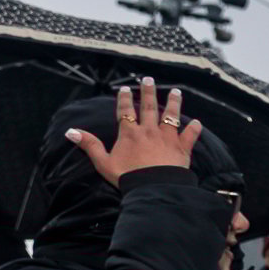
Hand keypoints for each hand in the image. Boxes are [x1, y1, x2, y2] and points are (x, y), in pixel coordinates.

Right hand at [65, 79, 204, 185]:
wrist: (154, 189)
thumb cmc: (128, 177)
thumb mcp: (103, 162)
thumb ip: (90, 145)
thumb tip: (70, 132)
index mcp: (130, 133)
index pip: (126, 111)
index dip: (125, 99)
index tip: (125, 89)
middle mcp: (149, 131)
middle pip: (149, 107)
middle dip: (148, 92)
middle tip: (148, 79)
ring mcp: (167, 138)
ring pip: (171, 116)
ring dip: (174, 103)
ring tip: (176, 91)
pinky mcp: (182, 149)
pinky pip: (190, 136)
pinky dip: (194, 129)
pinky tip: (198, 122)